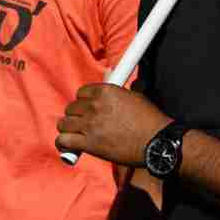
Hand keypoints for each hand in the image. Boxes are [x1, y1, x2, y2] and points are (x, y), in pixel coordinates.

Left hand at [56, 84, 171, 166]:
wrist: (155, 142)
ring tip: (75, 135)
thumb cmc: (149, 120)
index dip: (84, 102)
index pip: (81, 93)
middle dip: (76, 116)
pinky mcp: (88, 143)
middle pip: (71, 108)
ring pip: (64, 123)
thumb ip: (120, 89)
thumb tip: (113, 73)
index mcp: (105, 91)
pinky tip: (68, 145)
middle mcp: (94, 106)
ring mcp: (90, 124)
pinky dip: (64, 143)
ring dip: (68, 129)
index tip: (87, 110)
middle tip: (83, 124)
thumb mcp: (136, 97)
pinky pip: (63, 140)